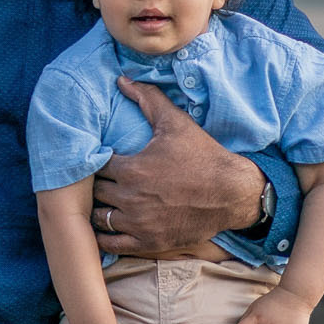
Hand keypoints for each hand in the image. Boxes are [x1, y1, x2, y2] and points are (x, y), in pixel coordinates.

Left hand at [90, 79, 264, 254]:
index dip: (90, 161)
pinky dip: (104, 236)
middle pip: (93, 192)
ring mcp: (139, 223)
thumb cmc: (203, 156)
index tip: (95, 158)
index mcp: (131, 169)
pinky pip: (112, 244)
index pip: (92, 165)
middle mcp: (130, 198)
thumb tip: (122, 79)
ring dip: (97, 209)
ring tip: (102, 201)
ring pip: (98, 218)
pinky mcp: (149, 241)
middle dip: (93, 184)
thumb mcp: (175, 123)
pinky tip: (107, 226)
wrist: (233, 193)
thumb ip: (147, 99)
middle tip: (96, 179)